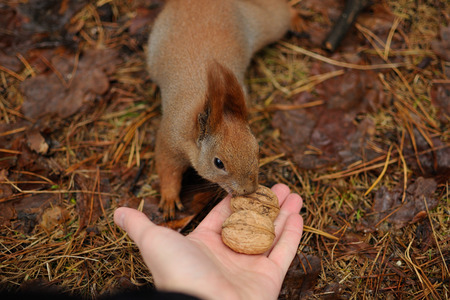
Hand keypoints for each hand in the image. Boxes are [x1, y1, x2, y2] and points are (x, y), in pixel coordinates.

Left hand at [114, 184, 302, 299]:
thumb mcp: (154, 242)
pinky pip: (284, 252)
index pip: (224, 216)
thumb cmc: (178, 274)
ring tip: (293, 193)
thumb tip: (117, 211)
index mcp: (205, 245)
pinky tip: (299, 213)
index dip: (236, 199)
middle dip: (265, 203)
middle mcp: (229, 255)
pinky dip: (293, 233)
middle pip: (252, 222)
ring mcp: (250, 268)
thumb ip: (139, 225)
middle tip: (279, 185)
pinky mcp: (269, 280)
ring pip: (271, 233)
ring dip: (283, 213)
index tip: (247, 183)